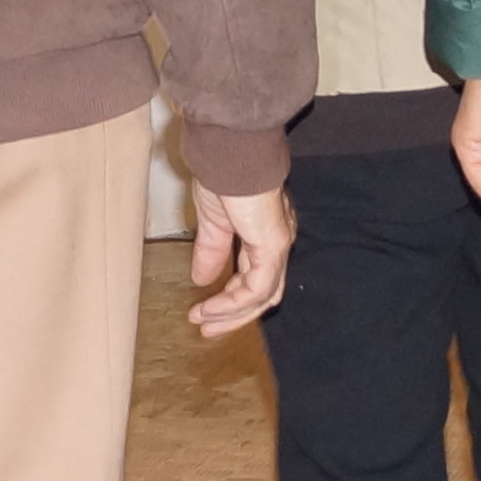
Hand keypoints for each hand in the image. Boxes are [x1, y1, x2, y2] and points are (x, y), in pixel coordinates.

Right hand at [188, 185, 294, 336]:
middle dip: (233, 314)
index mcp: (265, 233)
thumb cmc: (224, 173)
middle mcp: (277, 242)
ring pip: (263, 296)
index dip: (230, 297)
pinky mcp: (273, 248)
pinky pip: (256, 288)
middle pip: (264, 293)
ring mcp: (278, 246)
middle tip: (206, 327)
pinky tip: (210, 308)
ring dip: (231, 313)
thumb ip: (211, 249)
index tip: (204, 310)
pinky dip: (233, 303)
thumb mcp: (213, 219)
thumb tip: (202, 278)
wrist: (232, 153)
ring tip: (203, 322)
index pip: (256, 276)